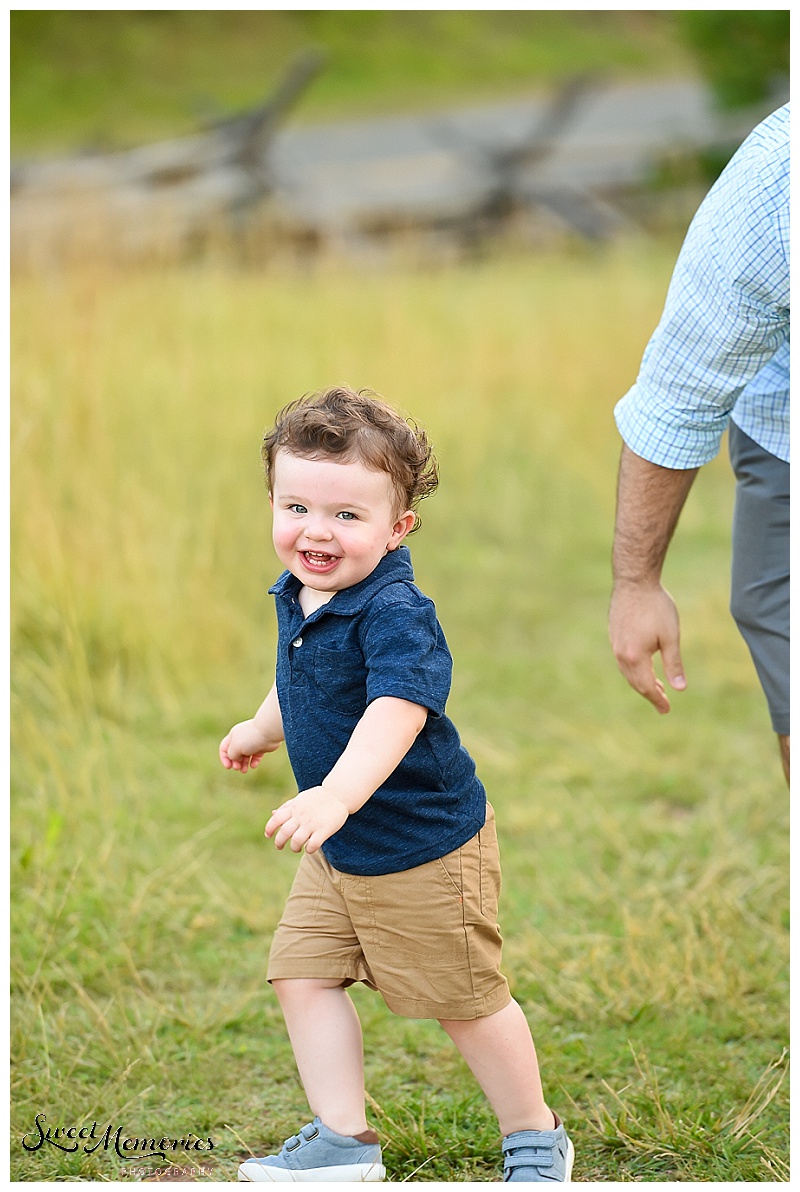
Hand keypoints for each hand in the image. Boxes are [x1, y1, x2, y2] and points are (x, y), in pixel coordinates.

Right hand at [219, 719, 273, 772]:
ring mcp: (252, 743)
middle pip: (235, 753)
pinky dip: (253, 762)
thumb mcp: (235, 748)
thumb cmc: (251, 738)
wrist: (269, 732)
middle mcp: (242, 739)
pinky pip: (255, 756)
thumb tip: (235, 760)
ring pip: (245, 756)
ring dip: (243, 764)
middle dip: (235, 762)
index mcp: (233, 736)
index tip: (229, 767)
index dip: (224, 758)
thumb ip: (231, 755)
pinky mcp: (261, 747)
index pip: (224, 748)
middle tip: (238, 768)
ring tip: (244, 771)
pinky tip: (253, 765)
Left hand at [265, 787, 348, 853]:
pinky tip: (310, 848)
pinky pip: (312, 845)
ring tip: (297, 848)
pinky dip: (309, 849)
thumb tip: (272, 813)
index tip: (268, 836)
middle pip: (284, 832)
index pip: (276, 819)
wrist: (339, 794)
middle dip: (279, 842)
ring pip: (296, 841)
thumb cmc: (319, 797)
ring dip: (294, 847)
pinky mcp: (324, 830)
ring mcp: (312, 823)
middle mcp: (301, 816)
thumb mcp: (300, 798)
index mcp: (295, 808)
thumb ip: (287, 806)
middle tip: (279, 847)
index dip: (270, 829)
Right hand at [609, 582, 685, 713]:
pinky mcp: (614, 634)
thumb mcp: (670, 637)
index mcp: (635, 657)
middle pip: (635, 682)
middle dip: (649, 694)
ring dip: (641, 681)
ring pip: (627, 671)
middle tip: (663, 703)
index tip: (666, 710)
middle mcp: (620, 654)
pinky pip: (622, 660)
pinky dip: (633, 669)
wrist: (634, 580)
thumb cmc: (656, 606)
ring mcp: (614, 644)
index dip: (657, 700)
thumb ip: (674, 664)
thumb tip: (680, 689)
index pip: (646, 687)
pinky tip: (642, 665)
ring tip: (655, 687)